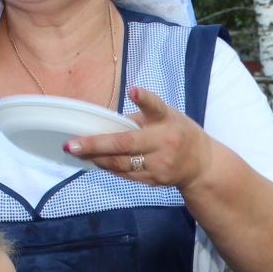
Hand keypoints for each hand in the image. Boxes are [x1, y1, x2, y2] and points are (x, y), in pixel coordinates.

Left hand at [65, 86, 217, 190]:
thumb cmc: (177, 132)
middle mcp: (164, 142)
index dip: (144, 98)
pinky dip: (108, 167)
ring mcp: (159, 164)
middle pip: (125, 144)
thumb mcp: (166, 117)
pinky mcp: (154, 180)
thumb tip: (105, 126)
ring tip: (77, 152)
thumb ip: (141, 119)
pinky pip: (125, 174)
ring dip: (96, 158)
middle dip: (95, 145)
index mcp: (167, 119)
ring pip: (120, 163)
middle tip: (71, 145)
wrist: (201, 165)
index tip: (133, 90)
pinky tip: (95, 161)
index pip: (156, 107)